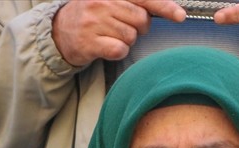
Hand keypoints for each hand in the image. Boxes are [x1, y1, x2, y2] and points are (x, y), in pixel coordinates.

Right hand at [52, 0, 186, 66]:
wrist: (59, 31)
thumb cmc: (91, 15)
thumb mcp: (109, 0)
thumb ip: (133, 2)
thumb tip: (166, 8)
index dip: (165, 7)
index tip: (180, 16)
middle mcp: (102, 4)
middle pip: (140, 20)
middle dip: (139, 28)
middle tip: (124, 28)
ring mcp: (94, 23)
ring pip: (130, 37)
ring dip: (126, 41)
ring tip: (110, 36)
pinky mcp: (89, 43)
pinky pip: (119, 50)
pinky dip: (118, 52)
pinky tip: (107, 47)